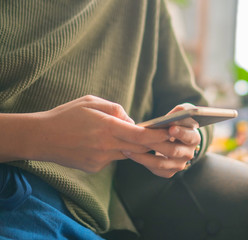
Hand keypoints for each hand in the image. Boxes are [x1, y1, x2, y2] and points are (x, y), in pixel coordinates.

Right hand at [30, 95, 170, 172]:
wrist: (41, 137)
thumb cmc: (66, 115)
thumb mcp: (92, 101)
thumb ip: (116, 110)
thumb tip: (132, 121)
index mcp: (107, 127)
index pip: (141, 135)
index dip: (158, 136)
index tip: (170, 133)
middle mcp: (106, 146)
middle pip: (139, 148)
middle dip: (153, 143)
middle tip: (161, 137)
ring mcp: (100, 160)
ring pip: (126, 154)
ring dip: (131, 145)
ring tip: (119, 133)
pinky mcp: (94, 167)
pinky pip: (112, 158)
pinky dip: (113, 150)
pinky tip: (98, 142)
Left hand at [123, 103, 200, 177]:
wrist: (173, 138)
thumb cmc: (176, 122)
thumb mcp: (181, 114)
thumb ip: (181, 111)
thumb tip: (180, 112)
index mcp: (194, 138)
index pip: (190, 137)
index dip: (181, 133)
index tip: (171, 128)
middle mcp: (188, 154)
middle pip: (173, 151)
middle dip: (156, 144)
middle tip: (141, 138)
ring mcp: (179, 165)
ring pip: (161, 163)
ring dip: (144, 156)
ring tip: (128, 147)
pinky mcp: (169, 172)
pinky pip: (155, 170)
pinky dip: (142, 162)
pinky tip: (130, 153)